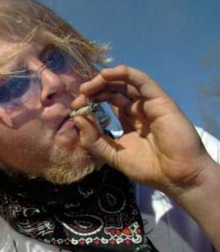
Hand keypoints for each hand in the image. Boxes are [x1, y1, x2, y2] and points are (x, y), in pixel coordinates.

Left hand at [73, 65, 215, 198]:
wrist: (176, 177)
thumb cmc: (148, 168)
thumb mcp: (112, 155)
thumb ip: (94, 140)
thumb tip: (77, 118)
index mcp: (129, 121)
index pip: (107, 104)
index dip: (91, 102)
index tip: (75, 108)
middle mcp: (139, 109)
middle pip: (114, 91)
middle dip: (94, 91)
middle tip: (79, 97)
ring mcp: (149, 104)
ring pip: (125, 83)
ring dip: (104, 81)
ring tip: (87, 87)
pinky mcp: (160, 100)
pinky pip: (142, 81)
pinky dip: (125, 74)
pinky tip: (105, 75)